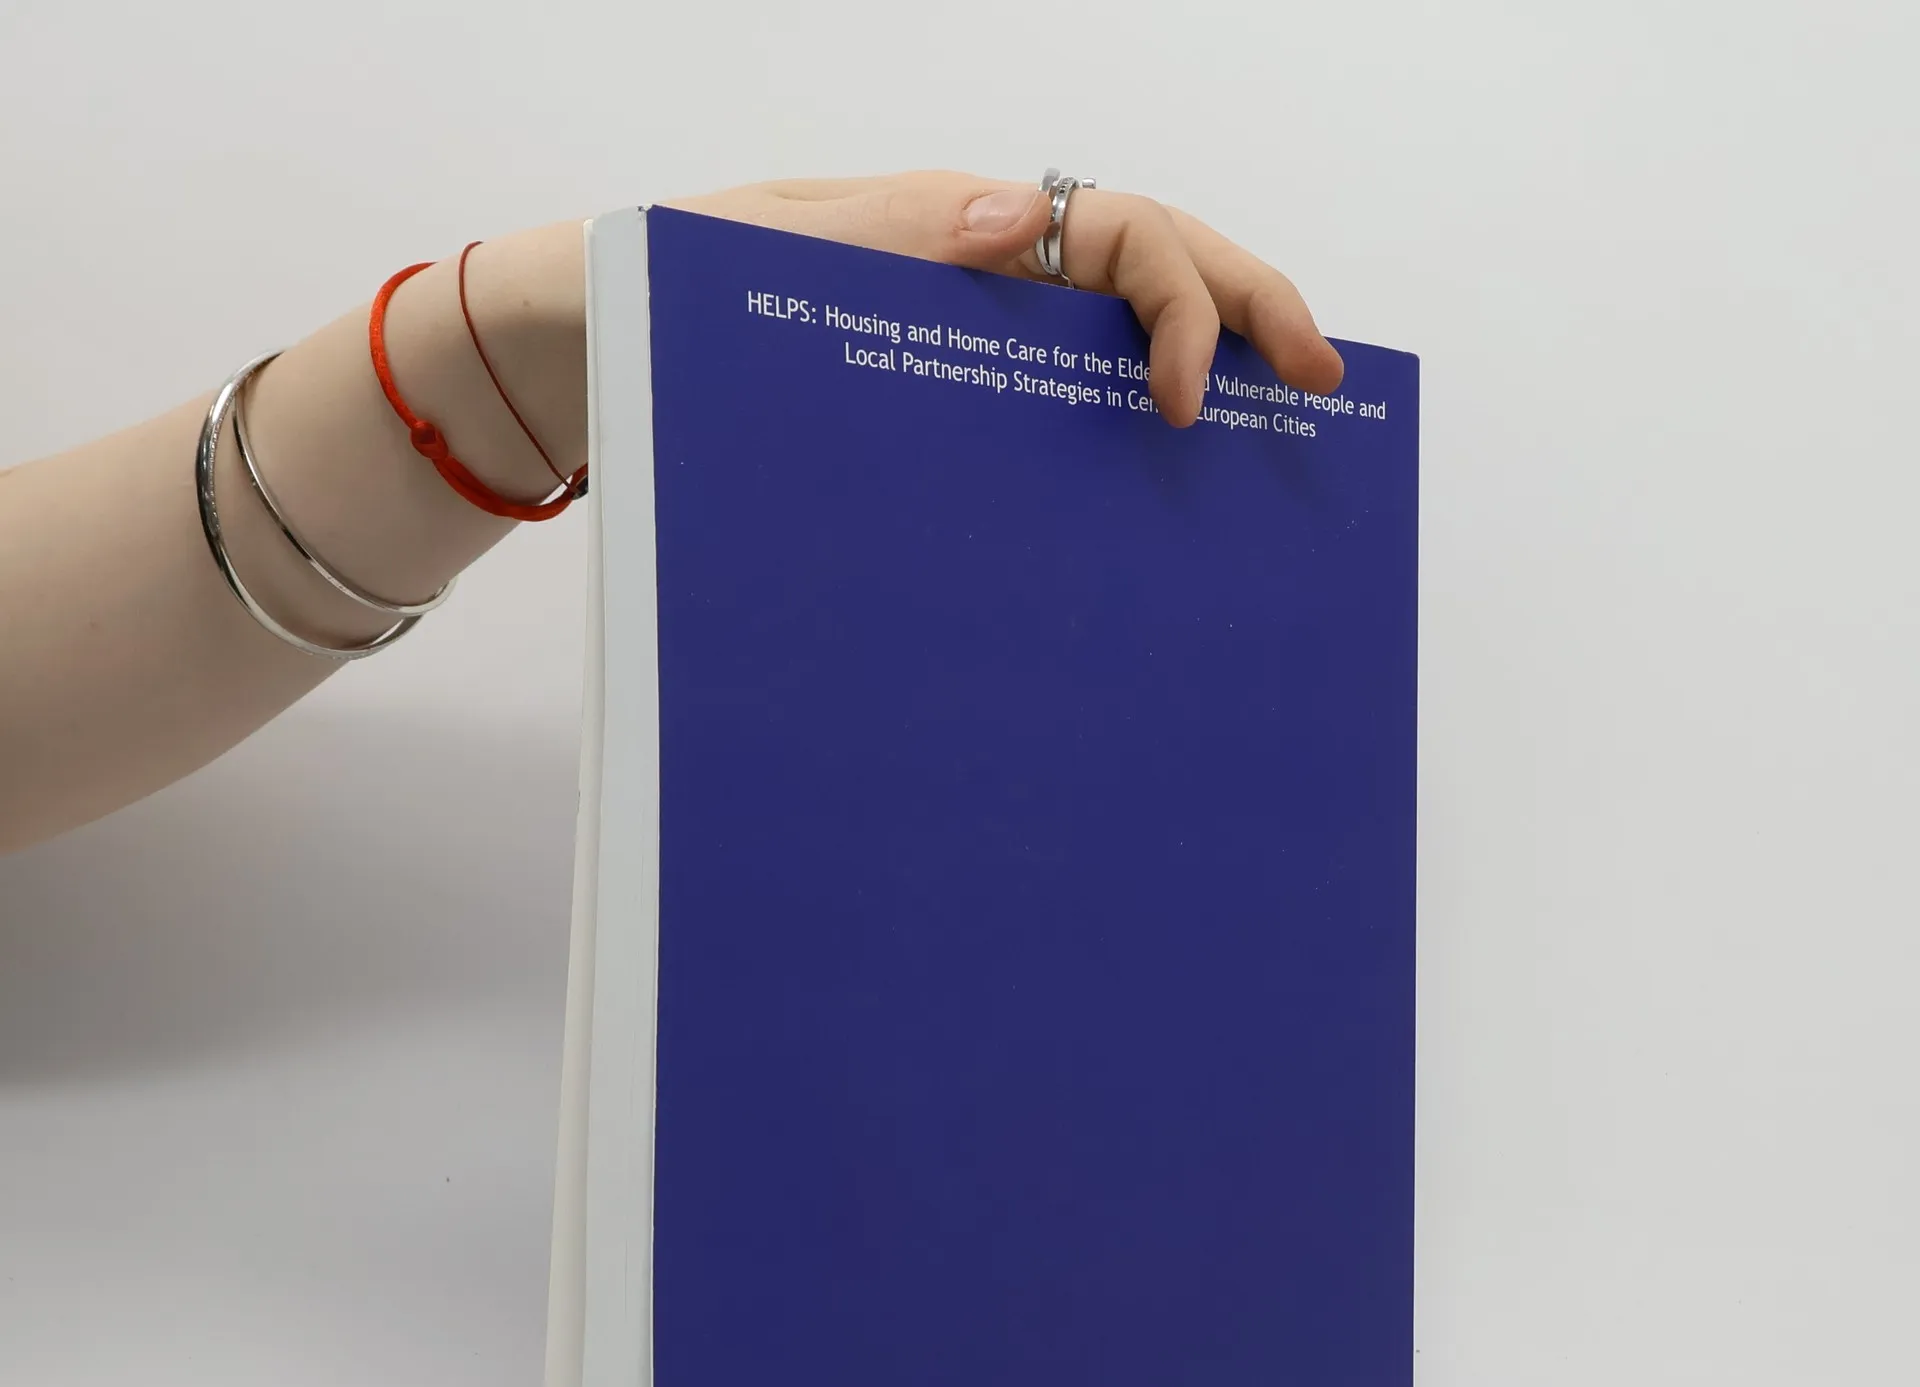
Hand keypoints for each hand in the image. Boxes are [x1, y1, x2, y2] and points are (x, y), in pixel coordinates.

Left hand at [667, 171, 1342, 428]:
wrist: (593, 349)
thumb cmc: (666, 294)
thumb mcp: (764, 253)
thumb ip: (892, 233)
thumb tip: (1033, 218)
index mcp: (960, 224)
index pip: (1123, 231)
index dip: (1186, 303)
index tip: (1189, 405)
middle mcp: (983, 272)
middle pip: (1152, 270)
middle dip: (1250, 311)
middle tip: (1324, 381)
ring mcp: (972, 340)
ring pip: (1118, 336)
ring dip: (1213, 365)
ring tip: (1281, 427)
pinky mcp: (946, 402)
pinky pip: (1058, 405)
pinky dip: (1127, 425)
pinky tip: (1169, 483)